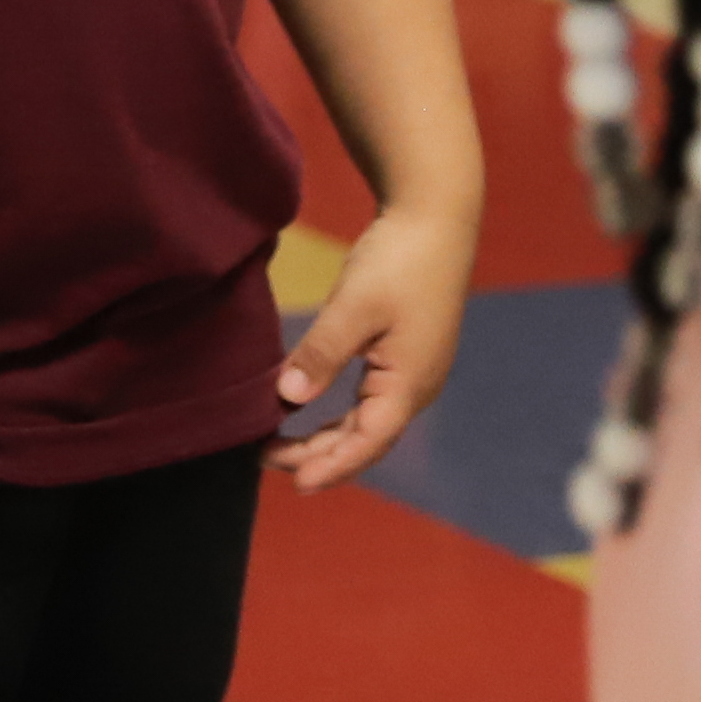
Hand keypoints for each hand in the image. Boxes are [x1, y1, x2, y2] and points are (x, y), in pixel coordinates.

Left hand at [271, 206, 472, 487]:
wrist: (436, 217)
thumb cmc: (400, 260)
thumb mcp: (355, 305)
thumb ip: (322, 352)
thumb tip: (287, 397)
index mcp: (409, 384)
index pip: (366, 443)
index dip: (329, 467)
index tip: (293, 484)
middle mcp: (416, 387)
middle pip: (365, 439)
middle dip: (318, 455)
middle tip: (264, 458)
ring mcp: (414, 372)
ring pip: (366, 422)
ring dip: (326, 437)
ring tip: (279, 443)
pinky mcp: (406, 354)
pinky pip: (369, 401)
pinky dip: (338, 413)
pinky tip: (307, 407)